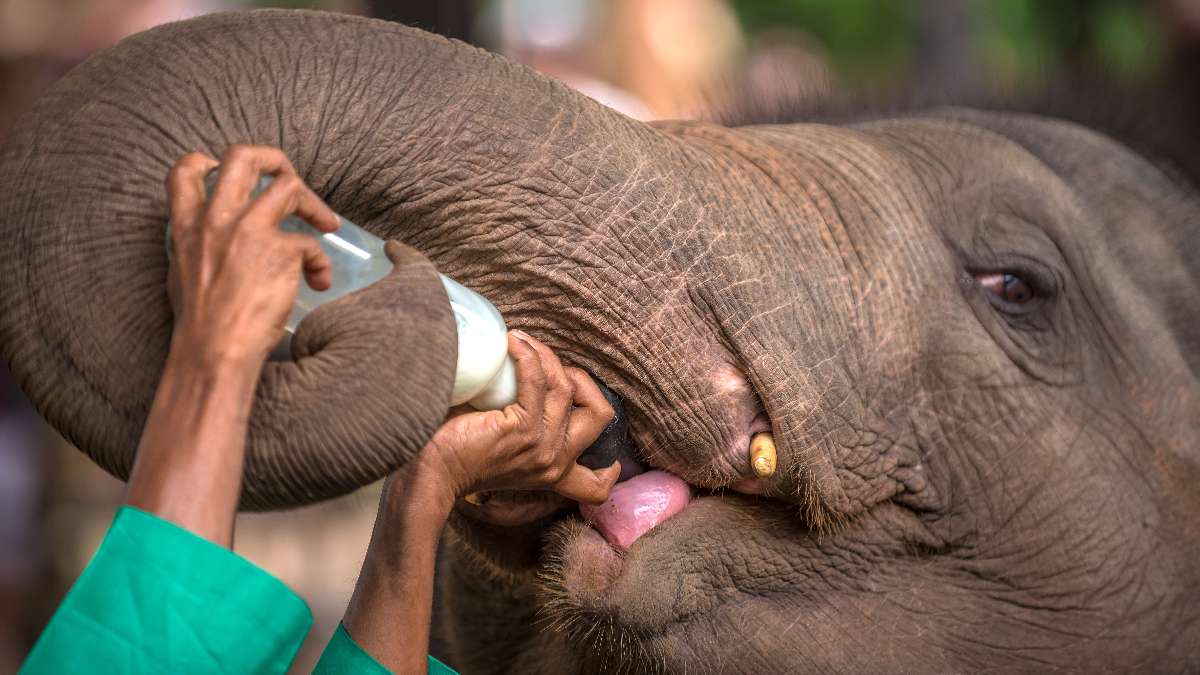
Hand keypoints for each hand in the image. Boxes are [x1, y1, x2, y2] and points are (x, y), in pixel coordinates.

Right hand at [165, 145, 338, 370]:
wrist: (215, 351)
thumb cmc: (201, 325)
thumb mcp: (183, 274)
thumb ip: (199, 247)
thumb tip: (214, 243)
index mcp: (188, 226)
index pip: (186, 171)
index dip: (207, 161)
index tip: (226, 172)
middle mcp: (218, 218)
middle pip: (243, 156)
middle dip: (273, 159)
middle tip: (290, 180)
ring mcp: (250, 230)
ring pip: (289, 186)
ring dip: (314, 204)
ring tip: (326, 223)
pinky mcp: (280, 251)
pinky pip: (312, 244)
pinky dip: (321, 263)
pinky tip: (318, 283)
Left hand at [412, 331, 620, 508]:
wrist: (428, 472)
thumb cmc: (452, 454)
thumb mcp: (502, 450)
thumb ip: (523, 429)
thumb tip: (519, 381)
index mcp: (551, 474)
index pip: (594, 485)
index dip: (608, 470)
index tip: (601, 456)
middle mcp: (554, 463)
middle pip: (599, 414)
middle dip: (581, 378)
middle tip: (549, 364)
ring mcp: (542, 447)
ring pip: (566, 386)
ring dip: (545, 355)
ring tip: (521, 341)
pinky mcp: (523, 430)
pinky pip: (538, 380)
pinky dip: (528, 355)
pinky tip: (511, 342)